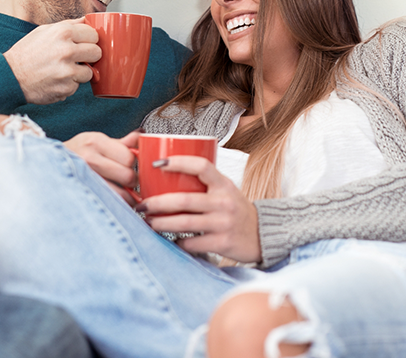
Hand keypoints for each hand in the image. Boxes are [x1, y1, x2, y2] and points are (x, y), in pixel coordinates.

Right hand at [4, 18, 100, 103]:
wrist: (10, 77)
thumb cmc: (27, 53)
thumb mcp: (44, 31)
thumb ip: (68, 25)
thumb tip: (88, 20)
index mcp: (63, 33)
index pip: (94, 35)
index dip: (89, 41)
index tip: (84, 45)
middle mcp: (67, 50)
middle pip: (97, 52)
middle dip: (90, 56)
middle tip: (78, 59)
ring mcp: (67, 71)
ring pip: (89, 72)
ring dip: (79, 73)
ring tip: (63, 71)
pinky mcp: (66, 88)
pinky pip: (77, 86)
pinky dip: (68, 85)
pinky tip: (55, 81)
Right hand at [64, 130, 139, 203]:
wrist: (48, 164)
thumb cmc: (77, 153)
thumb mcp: (97, 141)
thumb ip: (122, 143)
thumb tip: (142, 137)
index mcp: (95, 141)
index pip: (129, 157)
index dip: (133, 163)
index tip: (130, 166)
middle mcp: (88, 158)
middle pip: (128, 176)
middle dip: (132, 181)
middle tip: (127, 181)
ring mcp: (84, 178)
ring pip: (121, 195)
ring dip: (127, 197)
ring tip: (123, 193)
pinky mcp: (82, 194)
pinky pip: (110, 204)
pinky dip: (117, 206)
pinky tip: (113, 201)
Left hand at [137, 156, 261, 263]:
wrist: (263, 235)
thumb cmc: (236, 209)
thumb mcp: (225, 189)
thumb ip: (204, 182)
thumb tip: (165, 175)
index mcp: (223, 184)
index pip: (201, 165)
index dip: (178, 162)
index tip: (157, 164)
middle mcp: (224, 202)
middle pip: (184, 199)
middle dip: (158, 202)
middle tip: (142, 205)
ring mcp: (224, 223)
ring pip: (185, 223)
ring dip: (162, 223)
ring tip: (149, 222)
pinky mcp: (223, 243)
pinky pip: (193, 243)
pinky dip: (179, 242)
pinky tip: (171, 240)